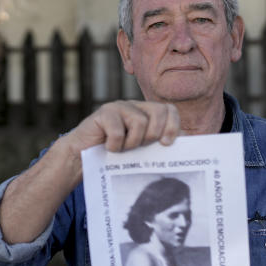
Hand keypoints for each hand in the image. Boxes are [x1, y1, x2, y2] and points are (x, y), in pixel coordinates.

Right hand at [64, 100, 179, 156]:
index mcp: (146, 114)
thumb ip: (158, 144)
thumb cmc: (113, 157)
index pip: (169, 110)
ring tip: (122, 149)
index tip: (167, 144)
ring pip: (140, 121)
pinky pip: (118, 129)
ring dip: (132, 143)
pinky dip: (115, 145)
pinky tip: (108, 148)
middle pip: (159, 111)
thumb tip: (185, 143)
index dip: (173, 125)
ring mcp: (118, 107)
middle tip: (141, 147)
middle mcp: (134, 106)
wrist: (81, 158)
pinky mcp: (103, 113)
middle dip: (154, 134)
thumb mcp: (140, 150)